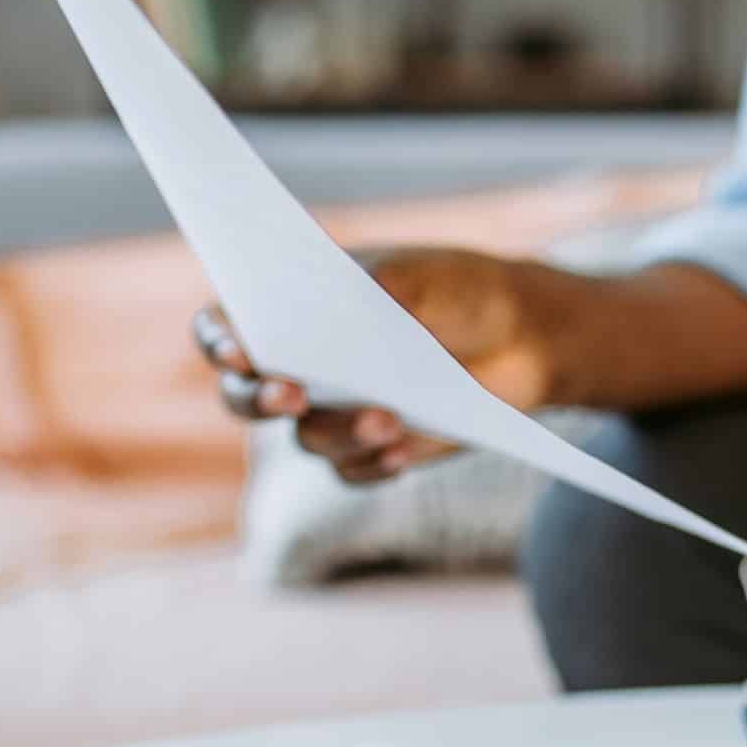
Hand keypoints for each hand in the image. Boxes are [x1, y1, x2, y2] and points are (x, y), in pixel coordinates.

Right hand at [191, 248, 581, 485]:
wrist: (525, 339)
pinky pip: (351, 471)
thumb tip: (367, 294)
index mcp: (291, 307)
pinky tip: (403, 451)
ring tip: (390, 419)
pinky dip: (373, 464)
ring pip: (306, 439)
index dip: (221, 340)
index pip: (225, 326)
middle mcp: (300, 365)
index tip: (239, 349)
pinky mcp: (371, 451)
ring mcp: (333, 413)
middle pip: (244, 395)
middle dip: (260, 398)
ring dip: (340, 431)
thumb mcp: (433, 275)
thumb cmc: (462, 291)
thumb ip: (394, 284)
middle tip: (291, 394)